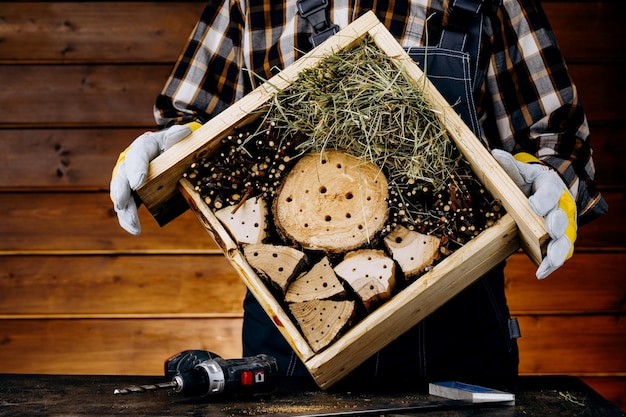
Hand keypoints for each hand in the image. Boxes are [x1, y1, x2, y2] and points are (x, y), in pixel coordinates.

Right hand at [110, 123, 198, 234]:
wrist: (169, 152)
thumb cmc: (173, 145)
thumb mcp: (177, 138)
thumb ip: (178, 137)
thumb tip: (184, 133)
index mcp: (143, 147)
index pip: (138, 156)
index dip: (137, 169)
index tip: (138, 182)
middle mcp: (131, 163)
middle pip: (122, 177)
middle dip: (121, 191)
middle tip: (121, 203)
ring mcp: (129, 179)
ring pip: (122, 195)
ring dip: (125, 211)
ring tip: (133, 226)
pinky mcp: (132, 193)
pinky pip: (127, 206)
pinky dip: (128, 218)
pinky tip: (134, 230)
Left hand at [491, 149, 576, 278]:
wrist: (542, 191)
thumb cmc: (528, 180)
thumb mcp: (519, 170)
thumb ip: (509, 165)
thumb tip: (494, 155)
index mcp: (551, 186)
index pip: (550, 191)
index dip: (543, 199)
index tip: (533, 206)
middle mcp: (561, 206)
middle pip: (563, 217)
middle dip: (557, 225)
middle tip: (550, 232)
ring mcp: (562, 225)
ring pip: (565, 239)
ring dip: (558, 251)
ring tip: (550, 263)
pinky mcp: (557, 240)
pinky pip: (557, 253)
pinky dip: (551, 264)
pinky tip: (541, 273)